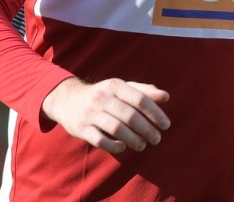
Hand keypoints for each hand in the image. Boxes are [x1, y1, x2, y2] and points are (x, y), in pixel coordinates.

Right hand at [41, 77, 170, 154]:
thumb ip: (143, 91)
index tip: (166, 125)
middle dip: (147, 129)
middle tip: (157, 139)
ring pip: (116, 129)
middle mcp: (102, 97)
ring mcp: (90, 113)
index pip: (140, 99)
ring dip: (133, 139)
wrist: (67, 99)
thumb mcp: (121, 88)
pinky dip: (114, 145)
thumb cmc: (103, 94)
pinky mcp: (80, 128)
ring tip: (143, 145)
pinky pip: (100, 140)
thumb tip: (165, 96)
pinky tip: (123, 147)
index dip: (155, 113)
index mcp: (115, 85)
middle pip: (130, 115)